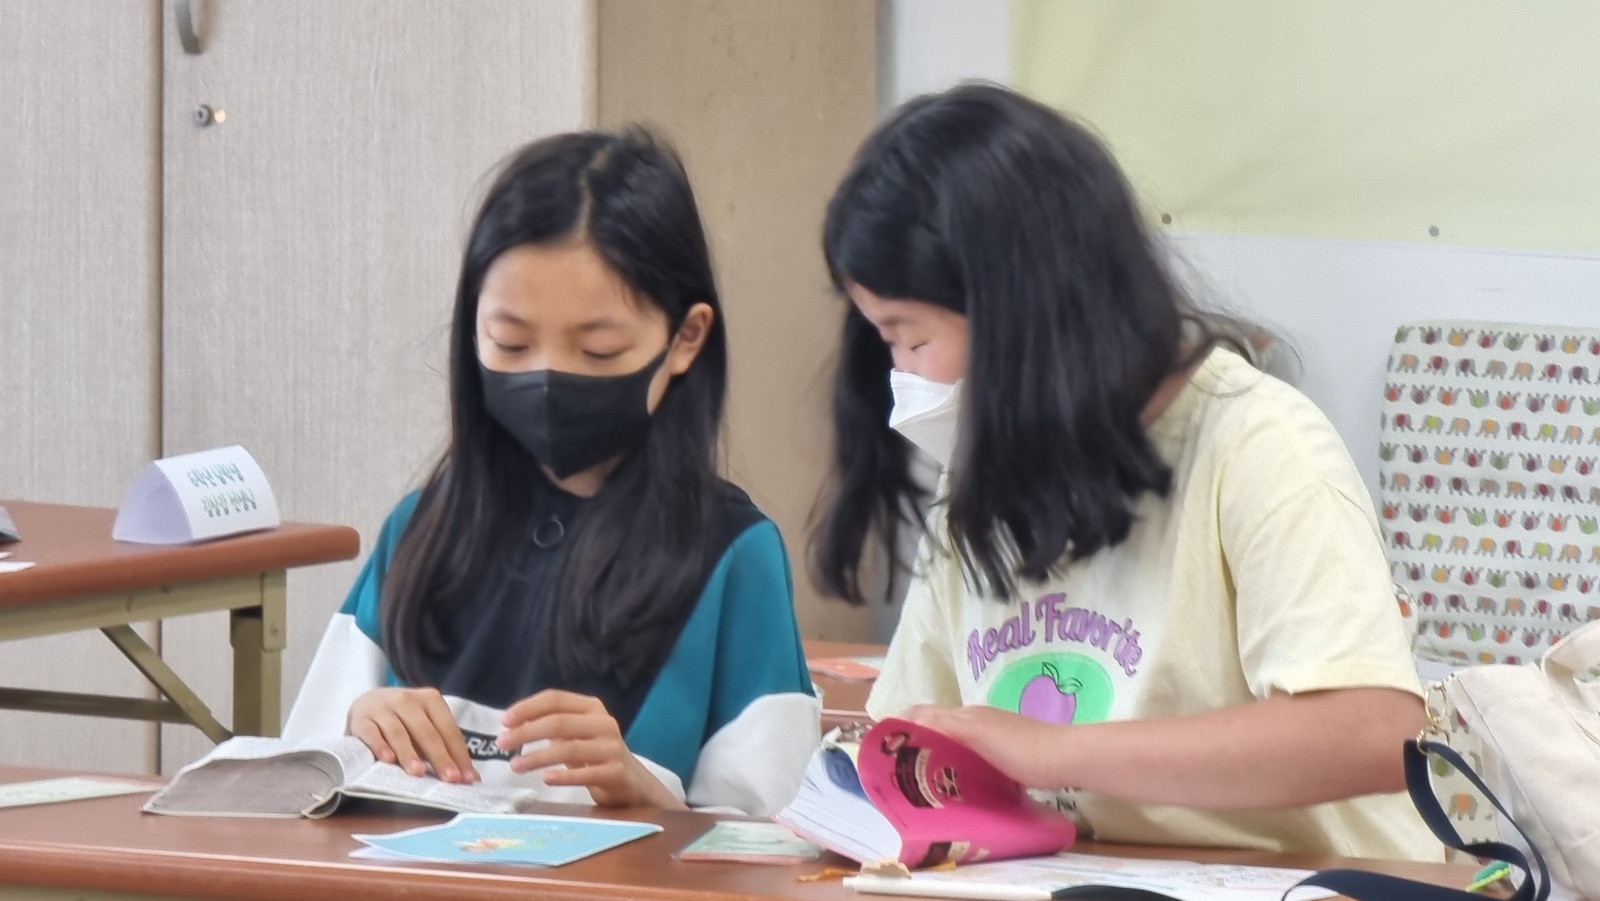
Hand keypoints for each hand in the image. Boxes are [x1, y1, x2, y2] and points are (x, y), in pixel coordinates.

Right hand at [347, 687, 478, 783]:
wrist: (367, 703)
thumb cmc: (404, 721)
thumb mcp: (424, 726)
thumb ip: (442, 747)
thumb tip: (467, 777)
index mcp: (430, 699)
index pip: (448, 729)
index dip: (458, 754)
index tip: (466, 777)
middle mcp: (407, 699)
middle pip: (426, 732)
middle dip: (440, 757)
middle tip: (449, 778)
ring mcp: (382, 707)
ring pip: (399, 732)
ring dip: (409, 753)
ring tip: (418, 773)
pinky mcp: (361, 719)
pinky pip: (372, 733)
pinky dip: (380, 746)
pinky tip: (387, 760)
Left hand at [496, 690, 682, 808]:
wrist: (634, 783)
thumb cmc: (596, 755)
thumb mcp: (577, 734)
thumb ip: (552, 724)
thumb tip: (513, 723)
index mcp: (592, 707)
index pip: (555, 699)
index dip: (528, 707)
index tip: (504, 721)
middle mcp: (604, 723)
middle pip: (558, 722)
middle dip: (526, 732)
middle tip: (502, 744)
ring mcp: (612, 747)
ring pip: (568, 748)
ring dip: (537, 757)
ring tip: (514, 766)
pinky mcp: (616, 772)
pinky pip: (585, 773)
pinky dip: (563, 776)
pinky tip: (545, 779)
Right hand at [903, 704, 1068, 788]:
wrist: (1063, 758)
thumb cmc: (1019, 747)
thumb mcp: (975, 733)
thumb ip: (942, 724)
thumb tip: (906, 719)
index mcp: (965, 714)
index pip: (923, 713)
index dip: (901, 724)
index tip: (882, 743)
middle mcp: (976, 719)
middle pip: (937, 725)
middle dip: (915, 738)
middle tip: (897, 764)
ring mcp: (993, 735)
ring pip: (954, 739)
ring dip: (935, 751)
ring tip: (920, 774)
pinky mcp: (1006, 752)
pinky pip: (970, 753)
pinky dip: (956, 761)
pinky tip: (957, 778)